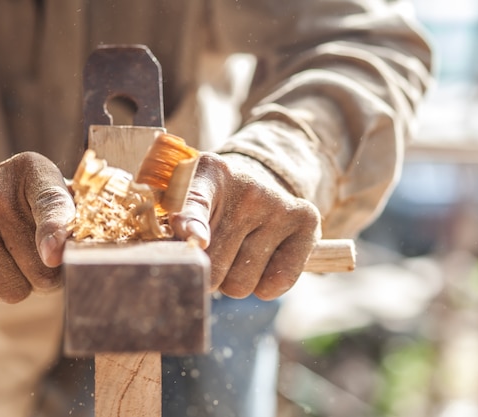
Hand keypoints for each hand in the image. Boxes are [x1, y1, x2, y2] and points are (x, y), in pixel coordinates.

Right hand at [0, 152, 74, 303]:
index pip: (51, 203)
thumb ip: (73, 216)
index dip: (56, 230)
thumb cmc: (9, 205)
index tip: (54, 254)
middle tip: (25, 253)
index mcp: (31, 170)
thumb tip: (86, 254)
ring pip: (12, 289)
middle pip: (42, 270)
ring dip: (11, 283)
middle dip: (42, 275)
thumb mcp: (43, 193)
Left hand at [171, 152, 320, 299]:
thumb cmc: (210, 206)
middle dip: (207, 271)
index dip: (192, 223)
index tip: (197, 240)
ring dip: (232, 280)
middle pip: (214, 264)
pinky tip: (262, 262)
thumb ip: (170, 227)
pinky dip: (264, 286)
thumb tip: (183, 254)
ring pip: (239, 284)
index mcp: (208, 173)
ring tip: (236, 253)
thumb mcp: (182, 203)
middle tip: (213, 250)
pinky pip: (276, 283)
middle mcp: (247, 186)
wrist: (256, 188)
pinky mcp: (306, 222)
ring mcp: (279, 204)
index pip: (196, 202)